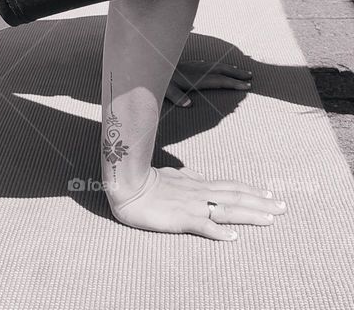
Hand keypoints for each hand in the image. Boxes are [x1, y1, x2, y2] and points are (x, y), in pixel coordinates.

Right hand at [107, 167, 285, 240]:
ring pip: (227, 210)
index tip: (269, 193)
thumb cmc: (145, 180)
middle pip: (236, 197)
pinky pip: (203, 226)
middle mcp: (199, 193)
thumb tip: (193, 174)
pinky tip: (234, 237)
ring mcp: (192, 205)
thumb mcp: (169, 174)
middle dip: (261, 202)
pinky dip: (219, 232)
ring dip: (250, 214)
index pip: (230, 186)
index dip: (250, 190)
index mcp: (197, 184)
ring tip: (270, 219)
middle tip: (284, 207)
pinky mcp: (180, 219)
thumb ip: (184, 176)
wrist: (127, 184)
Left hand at [165, 59, 251, 107]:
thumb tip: (189, 105)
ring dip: (228, 68)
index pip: (219, 81)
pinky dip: (215, 66)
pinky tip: (215, 67)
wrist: (150, 63)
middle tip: (251, 76)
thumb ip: (177, 97)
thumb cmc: (157, 79)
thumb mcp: (165, 89)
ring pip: (214, 65)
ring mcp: (192, 66)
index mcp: (195, 78)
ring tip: (239, 71)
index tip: (247, 86)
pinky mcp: (186, 64)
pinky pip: (206, 64)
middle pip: (220, 70)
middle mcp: (196, 70)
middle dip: (236, 73)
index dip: (234, 83)